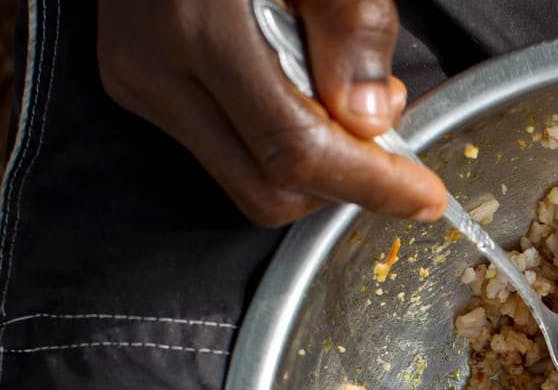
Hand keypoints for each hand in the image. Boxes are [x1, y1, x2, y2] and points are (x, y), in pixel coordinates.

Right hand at [99, 0, 447, 225]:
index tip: (423, 197)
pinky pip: (221, 146)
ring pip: (242, 176)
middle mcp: (155, 67)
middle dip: (341, 184)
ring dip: (310, 163)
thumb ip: (351, 25)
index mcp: (199, 26)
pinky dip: (275, 139)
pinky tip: (300, 88)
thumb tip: (370, 119)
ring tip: (344, 96)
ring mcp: (137, 81)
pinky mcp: (135, 84)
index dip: (368, 185)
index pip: (295, 150)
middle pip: (266, 188)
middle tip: (390, 143)